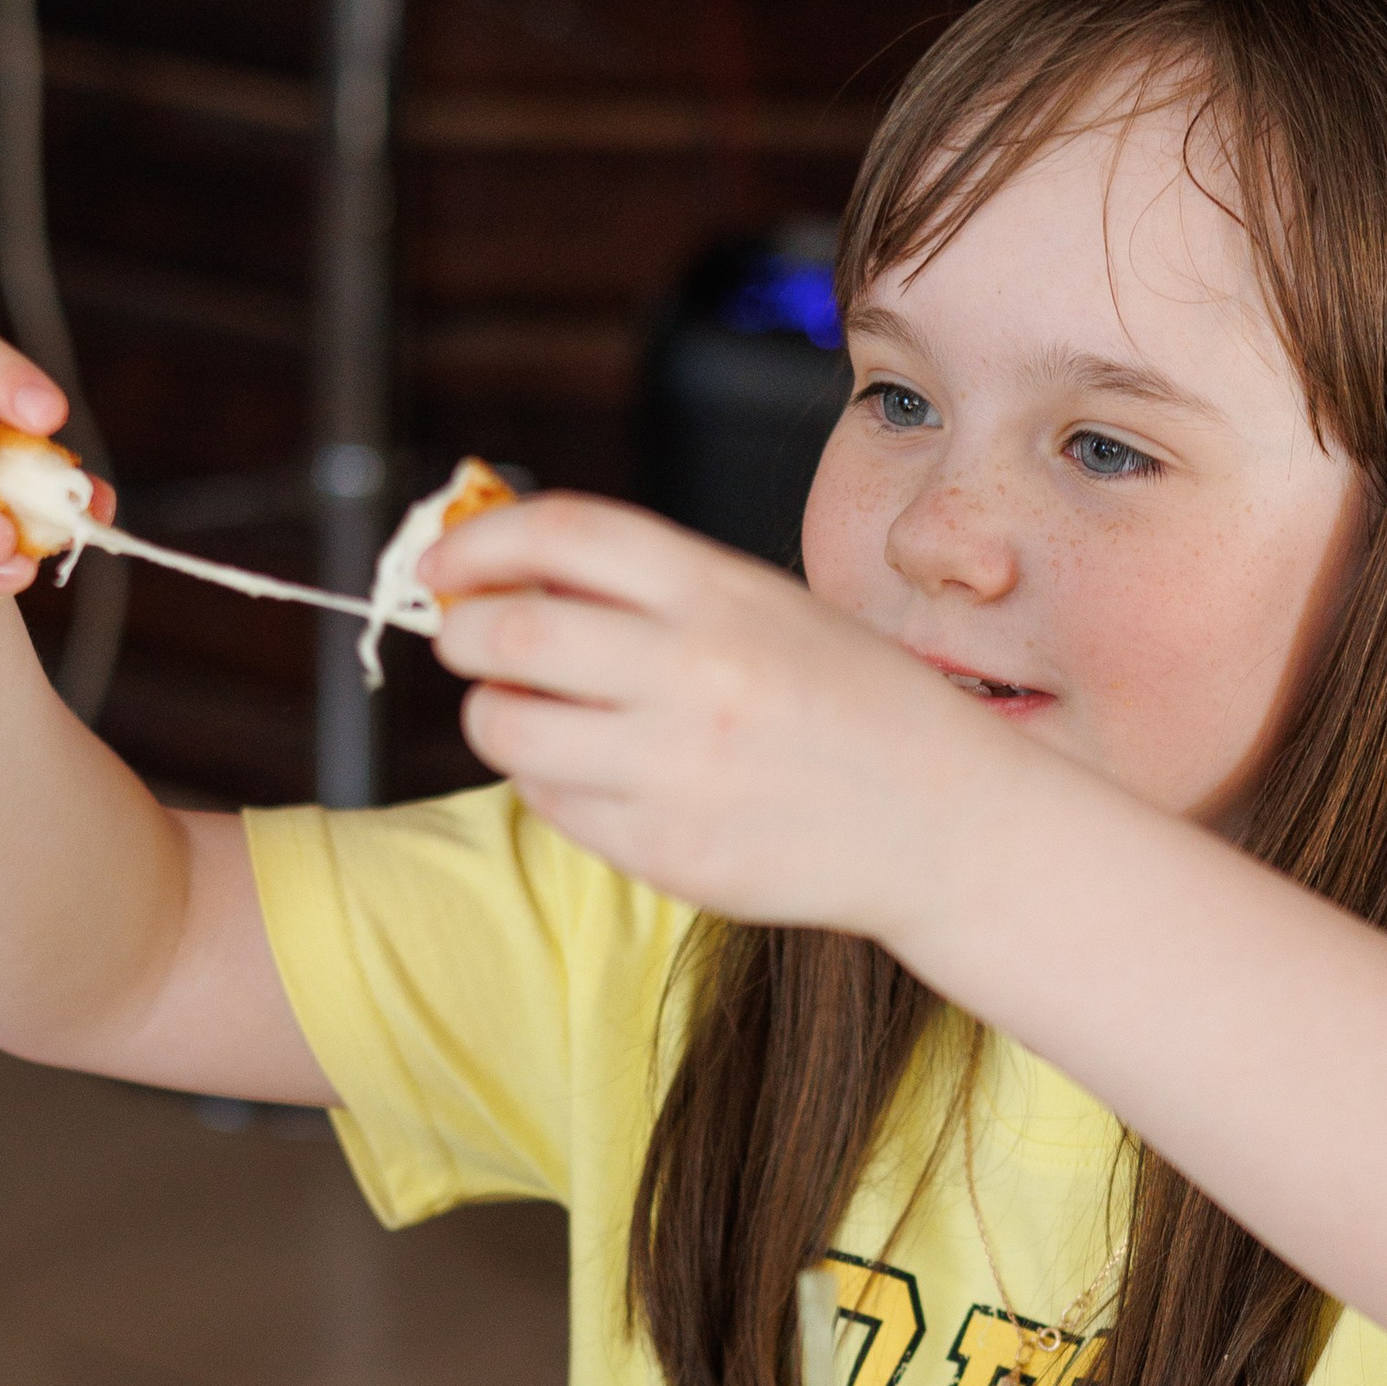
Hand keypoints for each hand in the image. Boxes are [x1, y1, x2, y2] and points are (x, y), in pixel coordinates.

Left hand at [424, 494, 1014, 933]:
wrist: (942, 819)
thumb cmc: (844, 702)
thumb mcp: (764, 608)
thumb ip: (649, 589)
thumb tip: (505, 574)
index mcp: (721, 591)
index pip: (561, 533)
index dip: (480, 543)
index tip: (444, 566)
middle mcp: (695, 673)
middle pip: (511, 634)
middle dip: (464, 634)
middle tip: (466, 641)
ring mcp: (679, 770)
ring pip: (510, 730)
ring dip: (494, 714)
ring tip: (528, 712)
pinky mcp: (669, 852)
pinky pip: (554, 807)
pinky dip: (549, 783)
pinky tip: (596, 773)